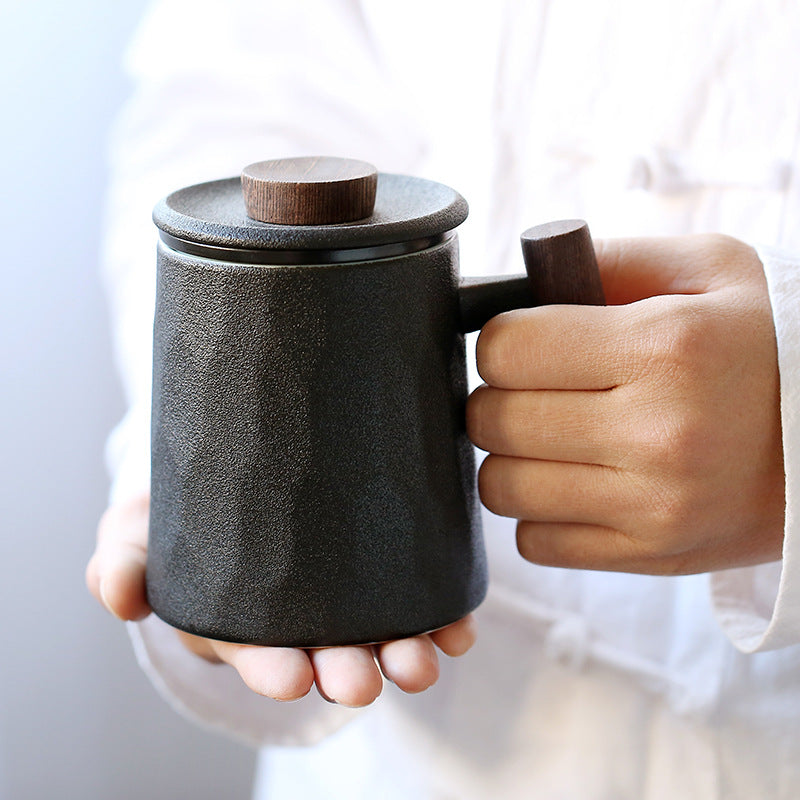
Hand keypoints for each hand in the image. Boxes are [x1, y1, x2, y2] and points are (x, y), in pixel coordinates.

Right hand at [86, 494, 475, 705]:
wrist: (239, 464)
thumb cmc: (182, 512)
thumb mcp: (138, 530)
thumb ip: (123, 561)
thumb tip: (118, 594)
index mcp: (243, 620)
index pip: (258, 653)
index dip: (270, 669)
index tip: (286, 677)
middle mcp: (302, 613)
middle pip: (326, 650)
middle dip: (345, 671)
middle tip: (361, 680)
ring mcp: (350, 590)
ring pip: (380, 631)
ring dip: (404, 652)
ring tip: (424, 662)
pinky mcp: (385, 560)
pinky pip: (420, 594)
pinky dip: (442, 615)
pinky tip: (459, 627)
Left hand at [466, 234, 784, 574]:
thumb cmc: (770, 344)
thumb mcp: (711, 271)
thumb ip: (612, 260)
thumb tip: (527, 272)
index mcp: (664, 349)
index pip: (506, 349)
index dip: (502, 341)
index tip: (524, 342)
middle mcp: (657, 433)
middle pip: (495, 419)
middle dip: (499, 397)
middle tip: (535, 389)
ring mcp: (654, 505)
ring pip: (502, 486)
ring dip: (512, 458)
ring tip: (553, 437)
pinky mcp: (651, 554)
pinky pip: (536, 541)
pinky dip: (540, 512)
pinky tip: (577, 483)